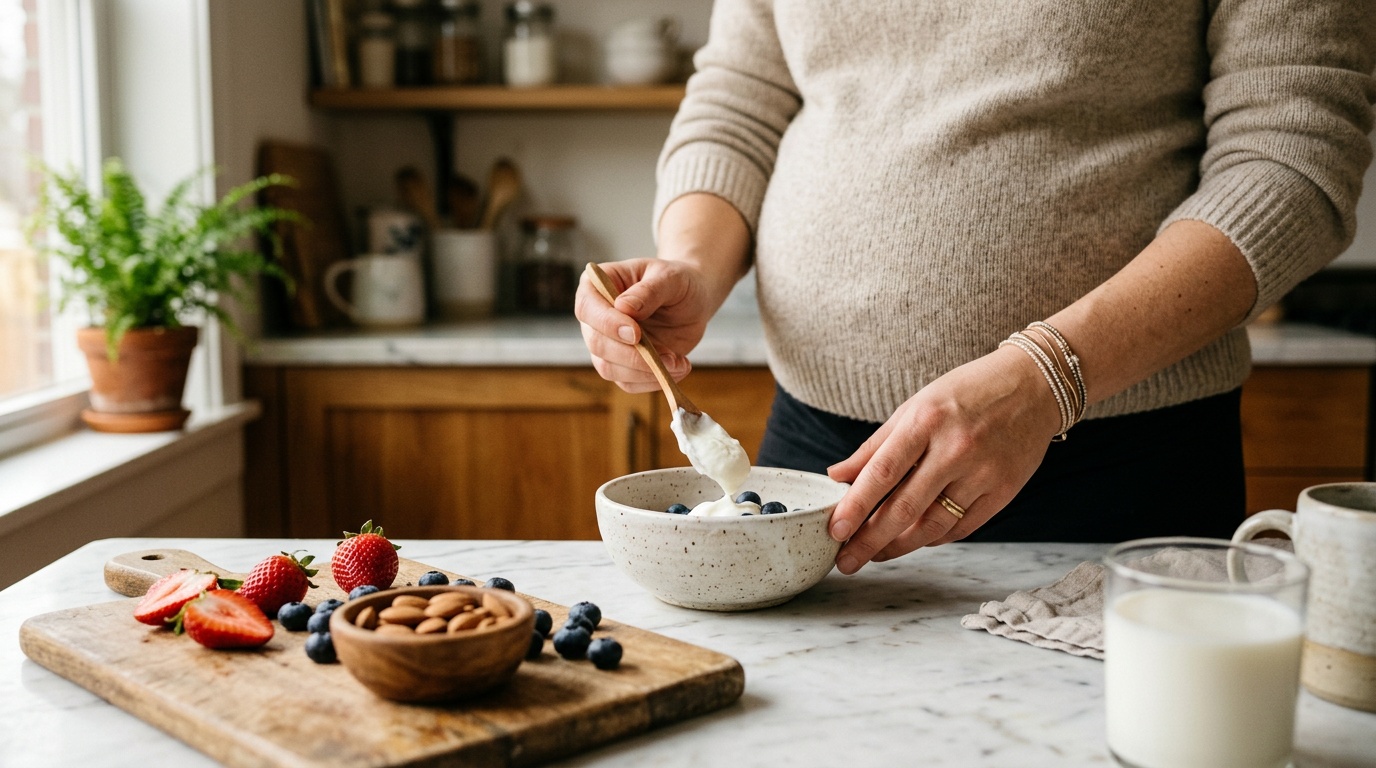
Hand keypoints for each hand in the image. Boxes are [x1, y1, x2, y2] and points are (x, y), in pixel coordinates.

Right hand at [574, 258, 718, 392]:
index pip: (588, 307)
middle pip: (596, 343)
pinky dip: (652, 381)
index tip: (635, 334)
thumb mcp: (670, 278)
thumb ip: (649, 291)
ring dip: (644, 371)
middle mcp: (595, 318)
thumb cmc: (677, 282)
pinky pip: (627, 383)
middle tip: (668, 356)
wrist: (692, 302)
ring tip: (678, 362)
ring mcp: (606, 343)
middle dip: (630, 355)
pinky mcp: (622, 365)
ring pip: (608, 368)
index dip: (607, 323)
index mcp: (597, 286)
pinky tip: (678, 368)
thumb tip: (624, 307)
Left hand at [825, 345, 1062, 573]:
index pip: (883, 472)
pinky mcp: (1004, 491)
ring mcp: (982, 472)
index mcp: (926, 421)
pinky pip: (961, 527)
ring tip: (875, 555)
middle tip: (846, 561)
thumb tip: (838, 475)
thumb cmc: (967, 392)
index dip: (856, 505)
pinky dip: (933, 538)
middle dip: (869, 540)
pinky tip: (914, 541)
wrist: (1034, 386)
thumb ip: (876, 445)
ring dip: (899, 546)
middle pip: (904, 508)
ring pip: (933, 525)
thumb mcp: (916, 406)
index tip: (835, 530)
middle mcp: (955, 449)